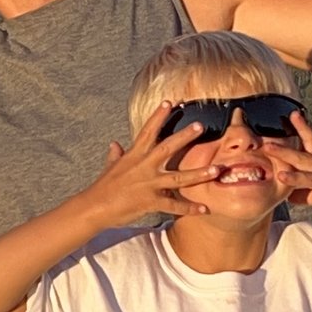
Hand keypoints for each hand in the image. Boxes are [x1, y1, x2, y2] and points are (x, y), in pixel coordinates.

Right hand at [78, 111, 221, 226]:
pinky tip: (204, 209)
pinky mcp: (151, 201)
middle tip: (201, 126)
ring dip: (199, 174)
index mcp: (134, 155)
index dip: (158, 116)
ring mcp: (149, 184)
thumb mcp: (110, 167)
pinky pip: (174, 205)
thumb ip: (115, 155)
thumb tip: (114, 144)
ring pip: (179, 177)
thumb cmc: (102, 187)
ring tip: (216, 169)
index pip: (148, 131)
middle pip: (167, 147)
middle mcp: (144, 166)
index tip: (170, 102)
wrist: (94, 207)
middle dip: (185, 136)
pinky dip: (190, 208)